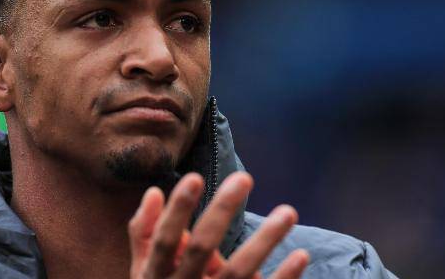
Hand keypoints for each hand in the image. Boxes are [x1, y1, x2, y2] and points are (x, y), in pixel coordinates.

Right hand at [128, 171, 308, 277]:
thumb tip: (153, 191)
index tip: (195, 176)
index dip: (177, 210)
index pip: (164, 239)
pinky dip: (283, 278)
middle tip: (244, 177)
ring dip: (264, 241)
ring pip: (238, 273)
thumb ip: (144, 233)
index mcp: (154, 276)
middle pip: (202, 248)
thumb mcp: (144, 271)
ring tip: (288, 211)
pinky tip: (300, 255)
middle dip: (222, 211)